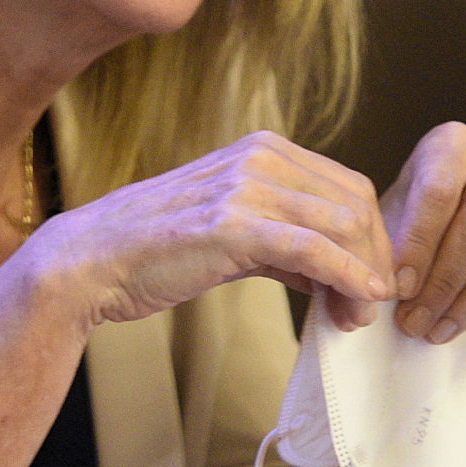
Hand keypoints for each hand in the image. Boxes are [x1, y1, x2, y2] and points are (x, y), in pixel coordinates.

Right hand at [22, 130, 398, 333]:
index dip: (372, 238)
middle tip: (369, 305)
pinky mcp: (234, 226)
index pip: (349, 187)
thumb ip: (281, 240)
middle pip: (356, 204)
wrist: (91, 261)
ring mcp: (246, 188)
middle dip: (374, 258)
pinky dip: (347, 277)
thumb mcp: (229, 228)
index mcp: (263, 149)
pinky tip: (358, 301)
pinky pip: (313, 249)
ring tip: (353, 316)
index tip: (371, 280)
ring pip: (343, 225)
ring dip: (362, 276)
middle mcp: (260, 157)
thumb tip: (330, 271)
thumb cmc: (154, 249)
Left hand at [380, 122, 465, 352]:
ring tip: (442, 331)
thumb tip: (375, 292)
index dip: (419, 244)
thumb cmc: (417, 210)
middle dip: (445, 282)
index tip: (400, 288)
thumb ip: (381, 248)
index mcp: (452, 145)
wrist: (452, 197)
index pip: (438, 193)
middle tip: (416, 320)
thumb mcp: (391, 215)